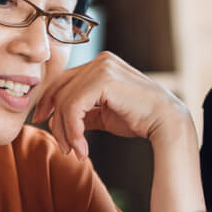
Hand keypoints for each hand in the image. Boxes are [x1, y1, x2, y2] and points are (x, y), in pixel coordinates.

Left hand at [31, 51, 191, 157]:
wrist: (166, 122)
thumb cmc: (141, 119)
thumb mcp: (106, 114)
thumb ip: (85, 113)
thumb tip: (57, 120)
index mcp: (101, 64)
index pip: (64, 82)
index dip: (49, 102)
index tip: (45, 123)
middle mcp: (100, 61)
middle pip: (61, 90)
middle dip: (56, 121)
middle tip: (64, 147)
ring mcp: (102, 67)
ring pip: (65, 100)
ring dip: (66, 131)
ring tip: (76, 151)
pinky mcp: (103, 79)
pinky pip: (74, 106)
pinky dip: (73, 130)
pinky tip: (82, 147)